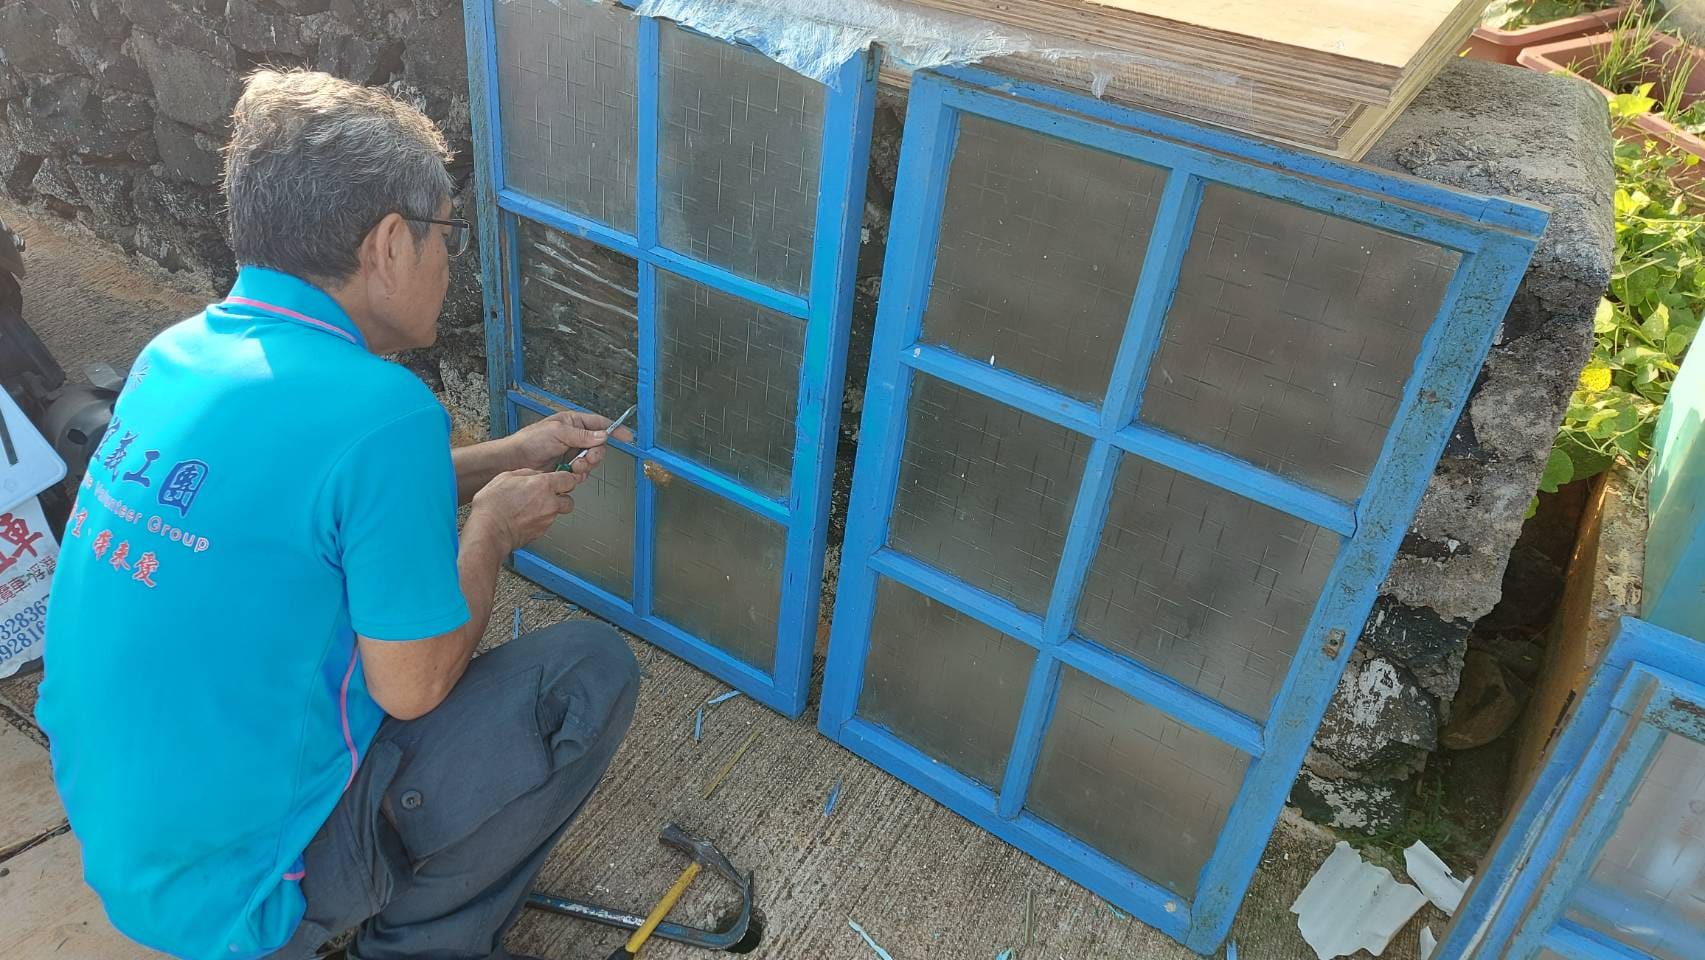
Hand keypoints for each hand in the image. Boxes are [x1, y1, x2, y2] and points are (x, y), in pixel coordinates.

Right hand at [469, 468, 580, 550]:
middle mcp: (550, 503)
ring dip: (549, 509)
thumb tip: (535, 475)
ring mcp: (547, 520)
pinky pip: (546, 523)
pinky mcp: (541, 532)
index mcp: (543, 485)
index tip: (561, 478)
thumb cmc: (492, 506)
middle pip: (569, 499)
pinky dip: (539, 520)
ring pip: (557, 512)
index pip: (569, 479)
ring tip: (531, 507)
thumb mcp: (506, 477)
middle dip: (561, 497)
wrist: (488, 531)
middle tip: (549, 494)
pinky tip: (525, 517)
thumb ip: (527, 473)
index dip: (565, 478)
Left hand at [509, 410, 633, 472]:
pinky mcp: (567, 467)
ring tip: (573, 466)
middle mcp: (575, 437)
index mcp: (573, 423)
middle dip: (594, 455)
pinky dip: (578, 474)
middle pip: (599, 446)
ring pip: (591, 461)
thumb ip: (583, 436)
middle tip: (585, 459)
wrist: (515, 460)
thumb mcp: (558, 433)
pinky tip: (569, 473)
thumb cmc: (530, 441)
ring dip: (585, 466)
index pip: (600, 424)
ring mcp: (571, 453)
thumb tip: (602, 436)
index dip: (615, 430)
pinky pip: (582, 472)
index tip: (627, 436)